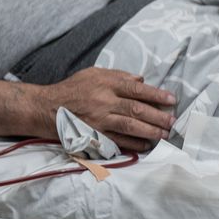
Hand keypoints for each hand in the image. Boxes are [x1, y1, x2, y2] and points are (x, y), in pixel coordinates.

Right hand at [36, 68, 176, 151]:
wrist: (45, 108)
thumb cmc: (71, 89)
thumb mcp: (92, 74)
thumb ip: (117, 75)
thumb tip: (141, 81)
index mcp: (105, 83)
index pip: (137, 89)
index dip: (157, 95)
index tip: (171, 100)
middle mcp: (103, 101)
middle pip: (137, 109)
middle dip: (158, 116)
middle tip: (173, 121)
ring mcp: (98, 120)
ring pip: (130, 126)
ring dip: (150, 132)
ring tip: (164, 135)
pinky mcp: (93, 135)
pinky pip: (118, 141)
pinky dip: (134, 144)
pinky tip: (145, 145)